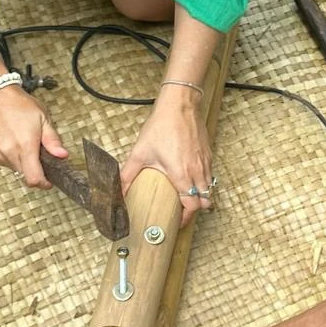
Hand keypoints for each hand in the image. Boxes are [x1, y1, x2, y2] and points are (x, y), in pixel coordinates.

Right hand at [0, 85, 66, 188]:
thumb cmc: (18, 104)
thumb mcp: (43, 118)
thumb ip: (53, 140)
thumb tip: (62, 155)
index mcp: (25, 146)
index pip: (34, 179)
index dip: (44, 183)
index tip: (50, 181)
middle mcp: (10, 153)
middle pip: (26, 177)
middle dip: (37, 172)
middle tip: (42, 158)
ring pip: (17, 171)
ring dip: (25, 165)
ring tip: (27, 145)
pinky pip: (7, 164)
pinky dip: (15, 159)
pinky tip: (17, 144)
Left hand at [122, 86, 213, 223]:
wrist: (180, 105)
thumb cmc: (162, 126)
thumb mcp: (140, 153)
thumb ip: (127, 175)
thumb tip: (116, 190)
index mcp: (181, 175)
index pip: (192, 206)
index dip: (185, 218)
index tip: (176, 221)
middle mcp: (197, 171)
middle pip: (205, 201)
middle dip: (195, 210)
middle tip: (182, 212)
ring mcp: (205, 162)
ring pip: (209, 188)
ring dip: (200, 196)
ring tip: (186, 197)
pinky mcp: (208, 154)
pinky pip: (209, 174)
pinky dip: (202, 181)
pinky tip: (190, 178)